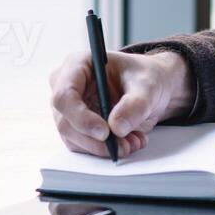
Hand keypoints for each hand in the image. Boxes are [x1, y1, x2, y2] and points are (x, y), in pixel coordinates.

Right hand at [48, 48, 194, 157]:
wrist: (150, 88)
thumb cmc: (144, 77)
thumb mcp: (147, 85)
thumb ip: (134, 104)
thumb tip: (116, 128)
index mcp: (78, 65)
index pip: (65, 95)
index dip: (81, 117)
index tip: (105, 132)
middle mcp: (67, 86)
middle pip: (65, 122)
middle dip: (95, 140)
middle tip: (124, 146)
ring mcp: (69, 109)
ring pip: (73, 138)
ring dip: (102, 147)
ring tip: (132, 143)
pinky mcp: (76, 126)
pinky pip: (83, 145)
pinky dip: (104, 150)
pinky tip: (127, 143)